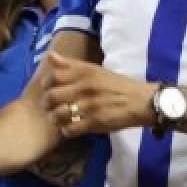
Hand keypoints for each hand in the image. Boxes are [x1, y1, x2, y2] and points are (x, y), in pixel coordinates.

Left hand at [39, 52, 156, 138]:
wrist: (141, 101)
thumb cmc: (116, 85)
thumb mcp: (95, 70)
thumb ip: (71, 64)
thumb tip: (50, 56)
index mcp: (85, 73)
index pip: (54, 76)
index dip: (46, 84)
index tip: (47, 89)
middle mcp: (85, 87)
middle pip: (52, 97)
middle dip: (46, 104)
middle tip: (49, 107)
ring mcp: (89, 106)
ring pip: (58, 115)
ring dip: (54, 119)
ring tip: (58, 119)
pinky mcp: (95, 122)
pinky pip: (70, 129)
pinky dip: (67, 130)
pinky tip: (70, 128)